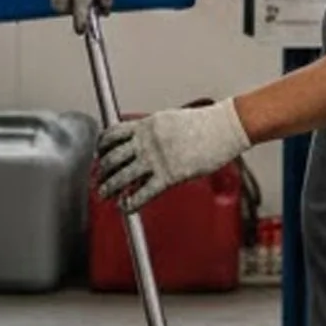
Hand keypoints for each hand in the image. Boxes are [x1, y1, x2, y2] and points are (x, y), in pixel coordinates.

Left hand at [95, 101, 251, 210]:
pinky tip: (126, 206)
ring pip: (122, 177)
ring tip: (105, 194)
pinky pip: (142, 193)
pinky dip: (130, 202)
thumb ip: (153, 131)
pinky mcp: (170, 175)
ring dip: (109, 188)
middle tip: (98, 179)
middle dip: (102, 171)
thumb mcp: (171, 119)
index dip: (102, 146)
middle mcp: (148, 140)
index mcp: (148, 124)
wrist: (227, 127)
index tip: (100, 154)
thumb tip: (140, 142)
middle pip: (112, 158)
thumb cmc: (206, 124)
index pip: (113, 134)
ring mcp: (157, 158)